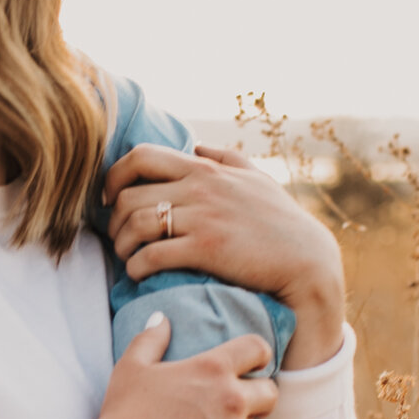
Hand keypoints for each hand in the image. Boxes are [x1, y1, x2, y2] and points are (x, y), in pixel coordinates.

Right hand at [40, 316, 274, 418]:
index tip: (252, 368)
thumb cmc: (122, 416)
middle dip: (257, 402)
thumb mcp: (130, 368)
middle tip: (236, 413)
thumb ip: (150, 339)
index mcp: (212, 368)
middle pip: (270, 394)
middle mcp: (232, 399)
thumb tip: (162, 318)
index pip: (258, 349)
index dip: (257, 357)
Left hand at [103, 143, 346, 366]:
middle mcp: (201, 188)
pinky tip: (140, 274)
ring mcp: (203, 217)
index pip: (141, 156)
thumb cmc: (281, 222)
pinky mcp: (206, 249)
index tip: (112, 198)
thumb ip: (224, 157)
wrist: (307, 261)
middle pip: (130, 194)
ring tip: (128, 258)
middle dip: (116, 219)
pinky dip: (136, 267)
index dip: (114, 176)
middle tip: (120, 237)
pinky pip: (152, 255)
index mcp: (206, 169)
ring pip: (136, 224)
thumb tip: (196, 145)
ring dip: (122, 245)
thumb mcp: (256, 178)